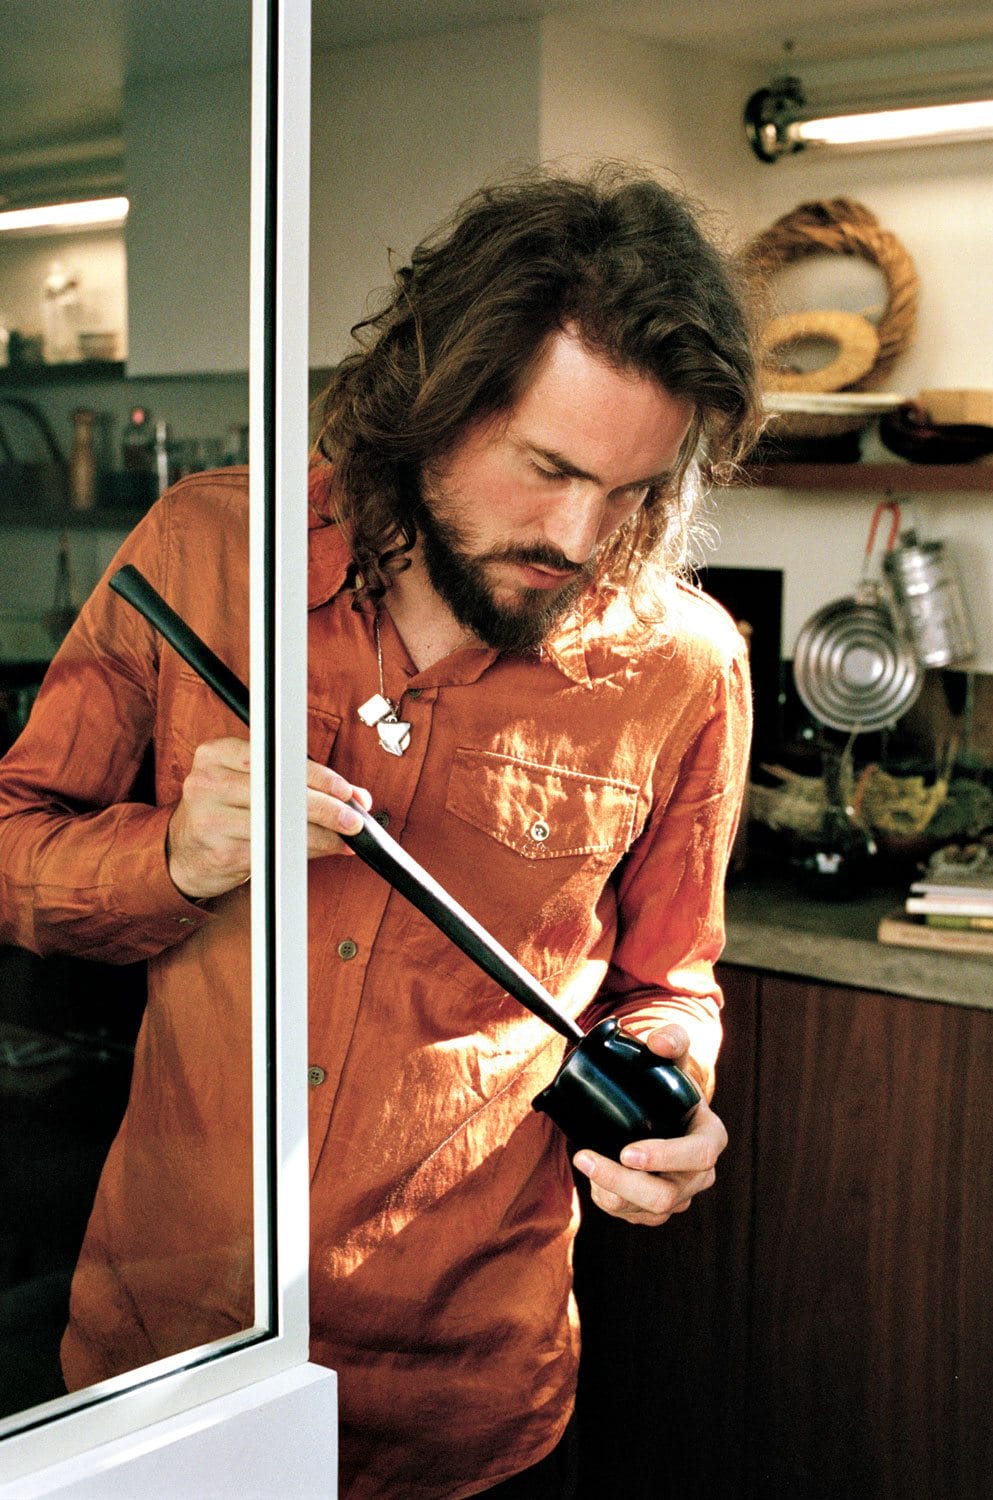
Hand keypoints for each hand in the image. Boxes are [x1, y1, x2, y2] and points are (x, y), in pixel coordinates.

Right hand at [167, 737, 372, 899]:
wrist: (181, 852)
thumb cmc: (225, 810)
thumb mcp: (250, 782)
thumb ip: (298, 782)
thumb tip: (355, 796)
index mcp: (216, 754)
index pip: (276, 760)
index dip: (316, 775)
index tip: (344, 790)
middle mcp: (208, 782)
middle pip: (280, 793)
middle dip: (326, 807)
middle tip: (352, 819)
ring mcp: (210, 819)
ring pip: (281, 826)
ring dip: (321, 835)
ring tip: (342, 837)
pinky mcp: (220, 853)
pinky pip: (275, 853)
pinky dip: (306, 853)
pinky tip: (321, 850)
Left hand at [573, 1024, 727, 1226]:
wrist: (660, 1109)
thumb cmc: (666, 1082)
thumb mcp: (672, 1055)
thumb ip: (671, 1040)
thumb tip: (658, 1043)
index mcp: (711, 1137)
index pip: (698, 1155)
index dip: (664, 1157)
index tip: (627, 1151)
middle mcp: (701, 1174)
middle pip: (666, 1194)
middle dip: (622, 1181)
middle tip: (585, 1158)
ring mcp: (681, 1196)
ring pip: (647, 1210)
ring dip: (609, 1190)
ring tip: (585, 1162)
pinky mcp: (659, 1211)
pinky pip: (634, 1216)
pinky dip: (610, 1200)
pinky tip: (595, 1179)